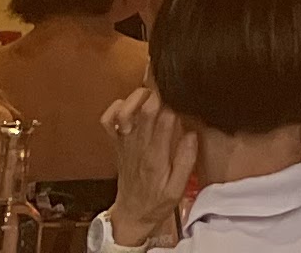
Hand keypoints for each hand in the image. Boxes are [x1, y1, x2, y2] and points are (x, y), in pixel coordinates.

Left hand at [101, 87, 203, 246]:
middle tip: (169, 85)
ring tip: (152, 93)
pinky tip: (129, 105)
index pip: (165, 119)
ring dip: (138, 96)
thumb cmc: (157, 202)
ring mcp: (124, 143)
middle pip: (144, 109)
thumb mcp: (177, 189)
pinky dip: (116, 107)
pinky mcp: (116, 144)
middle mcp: (138, 146)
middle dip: (158, 92)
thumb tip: (192, 134)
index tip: (184, 94)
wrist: (131, 215)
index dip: (175, 102)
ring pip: (124, 111)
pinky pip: (107, 120)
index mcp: (156, 156)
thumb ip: (186, 161)